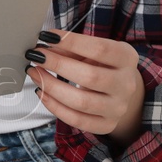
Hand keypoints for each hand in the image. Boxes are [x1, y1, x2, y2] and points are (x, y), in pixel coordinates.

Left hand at [26, 29, 144, 143]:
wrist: (121, 90)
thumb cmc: (103, 65)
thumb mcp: (93, 50)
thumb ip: (72, 48)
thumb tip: (46, 47)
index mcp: (126, 58)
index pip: (100, 49)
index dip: (71, 41)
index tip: (47, 36)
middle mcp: (126, 84)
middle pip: (90, 77)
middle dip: (57, 65)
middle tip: (37, 56)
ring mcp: (118, 108)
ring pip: (81, 102)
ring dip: (51, 86)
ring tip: (34, 73)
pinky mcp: (106, 125)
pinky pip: (76, 120)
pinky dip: (54, 106)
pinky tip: (42, 92)